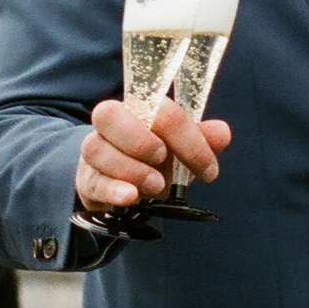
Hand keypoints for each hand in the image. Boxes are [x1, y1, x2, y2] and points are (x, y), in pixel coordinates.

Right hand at [74, 99, 231, 215]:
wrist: (124, 186)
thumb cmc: (155, 161)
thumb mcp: (182, 152)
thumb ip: (202, 141)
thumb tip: (222, 132)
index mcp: (140, 109)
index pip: (161, 110)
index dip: (189, 139)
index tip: (209, 169)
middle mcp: (112, 124)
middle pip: (108, 114)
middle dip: (139, 138)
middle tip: (163, 159)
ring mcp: (95, 151)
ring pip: (96, 148)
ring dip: (130, 168)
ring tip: (155, 187)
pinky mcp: (86, 179)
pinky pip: (92, 180)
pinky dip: (112, 189)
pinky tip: (130, 197)